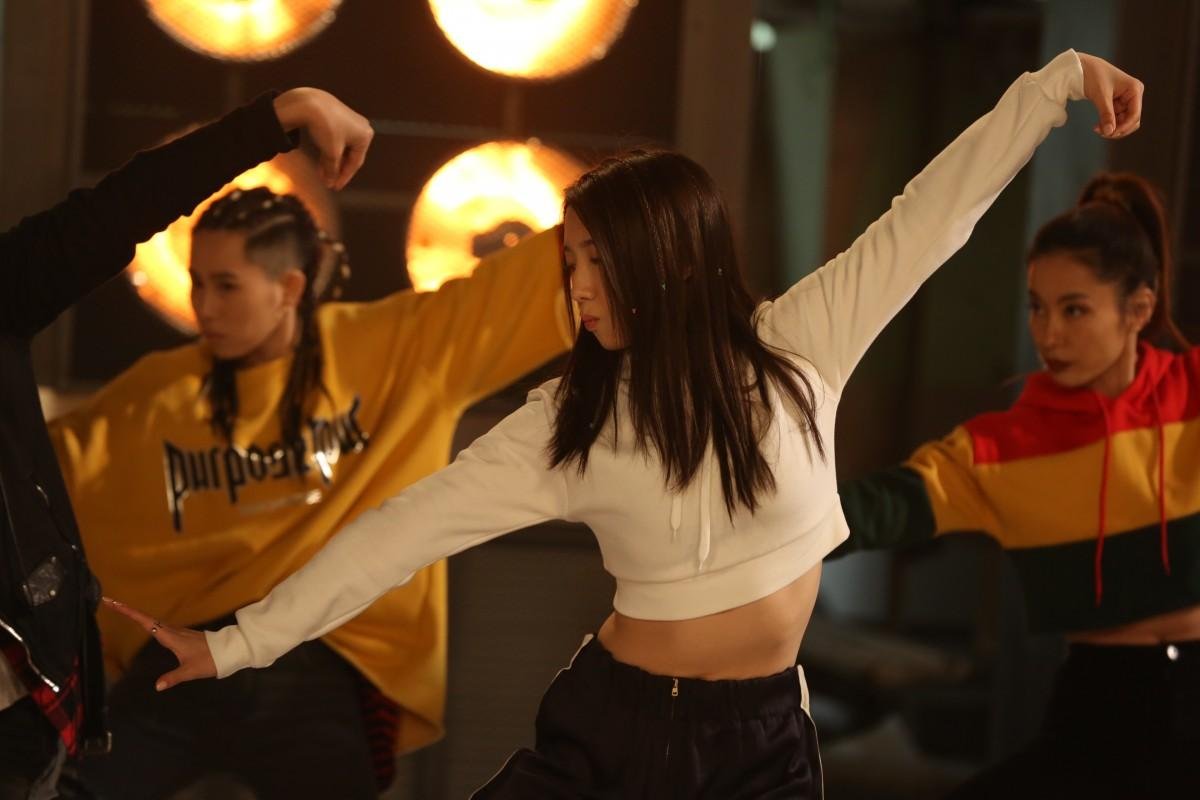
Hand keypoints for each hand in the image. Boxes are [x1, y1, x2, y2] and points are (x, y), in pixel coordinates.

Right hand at [102, 597, 216, 690]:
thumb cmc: (210, 659)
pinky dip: (148, 622)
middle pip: (146, 618)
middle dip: (128, 610)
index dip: (130, 613)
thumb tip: (157, 686)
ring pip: (153, 621)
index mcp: (171, 637)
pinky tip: (146, 624)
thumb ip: (173, 677)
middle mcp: (172, 631)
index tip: (115, 602)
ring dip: (138, 615)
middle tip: (111, 602)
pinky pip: (160, 626)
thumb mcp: (190, 671)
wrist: (229, 651)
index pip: (146, 622)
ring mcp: (177, 631)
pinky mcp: (181, 635)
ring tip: (122, 610)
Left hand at [272, 88, 373, 190]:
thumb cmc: (325, 127)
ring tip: (322, 174)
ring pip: (341, 147)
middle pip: (349, 155)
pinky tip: (321, 160)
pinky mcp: (336, 117)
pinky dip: (329, 149)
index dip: (344, 177)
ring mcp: (349, 121)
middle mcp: (361, 127)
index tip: (335, 187)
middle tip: (328, 182)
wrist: (308, 103)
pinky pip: (335, 138)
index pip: (356, 162)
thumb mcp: (331, 153)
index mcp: (365, 136)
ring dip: (332, 161)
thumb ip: (332, 170)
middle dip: (337, 169)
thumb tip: (330, 183)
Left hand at [1076, 52, 1142, 138]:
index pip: (1135, 114)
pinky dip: (1108, 124)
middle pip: (1132, 120)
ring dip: (1112, 128)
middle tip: (1102, 134)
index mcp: (1134, 89)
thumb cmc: (1093, 76)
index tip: (1110, 134)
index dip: (1124, 127)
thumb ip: (1106, 114)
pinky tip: (1097, 127)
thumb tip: (1109, 132)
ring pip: (1124, 121)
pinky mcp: (1116, 103)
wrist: (1081, 68)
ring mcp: (1125, 100)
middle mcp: (1133, 95)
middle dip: (1119, 129)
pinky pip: (1116, 119)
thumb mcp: (1100, 96)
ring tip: (1097, 129)